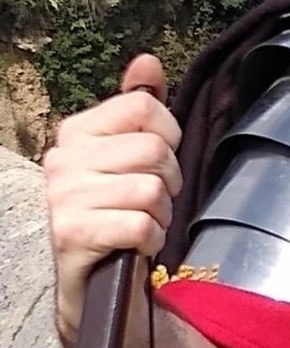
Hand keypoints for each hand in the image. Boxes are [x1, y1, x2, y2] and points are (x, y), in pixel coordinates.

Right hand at [43, 55, 180, 338]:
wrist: (91, 286)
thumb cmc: (113, 214)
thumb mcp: (125, 158)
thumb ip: (137, 109)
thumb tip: (147, 62)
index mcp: (75, 133)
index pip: (143, 107)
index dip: (169, 135)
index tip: (157, 161)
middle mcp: (62, 160)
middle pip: (154, 149)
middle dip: (169, 180)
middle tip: (151, 201)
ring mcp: (63, 197)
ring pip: (152, 189)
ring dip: (161, 214)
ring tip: (141, 223)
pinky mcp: (72, 234)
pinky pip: (141, 224)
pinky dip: (151, 239)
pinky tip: (137, 245)